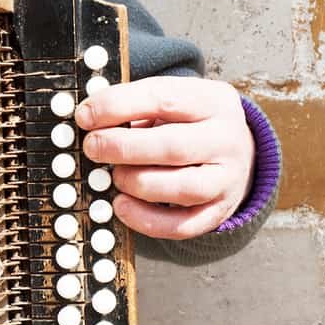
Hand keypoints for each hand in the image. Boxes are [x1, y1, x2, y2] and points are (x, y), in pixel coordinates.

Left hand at [75, 76, 254, 240]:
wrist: (239, 152)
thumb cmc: (190, 123)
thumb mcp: (174, 101)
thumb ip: (136, 105)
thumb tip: (88, 117)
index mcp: (212, 102)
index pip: (163, 99)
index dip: (117, 107)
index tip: (85, 116)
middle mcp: (225, 140)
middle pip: (171, 147)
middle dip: (122, 148)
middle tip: (92, 147)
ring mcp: (226, 179)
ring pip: (180, 188)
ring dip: (135, 183)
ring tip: (115, 175)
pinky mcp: (218, 211)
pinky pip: (181, 225)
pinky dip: (145, 220)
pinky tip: (121, 206)